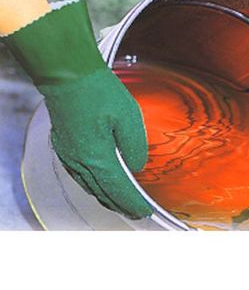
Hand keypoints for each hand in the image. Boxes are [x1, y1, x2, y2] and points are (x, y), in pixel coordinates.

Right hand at [43, 67, 151, 218]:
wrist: (68, 76)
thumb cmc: (100, 93)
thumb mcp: (129, 117)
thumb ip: (135, 146)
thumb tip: (136, 167)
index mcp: (98, 158)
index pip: (118, 190)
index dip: (133, 203)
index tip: (144, 212)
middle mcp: (80, 163)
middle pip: (102, 194)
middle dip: (120, 205)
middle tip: (135, 211)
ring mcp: (68, 156)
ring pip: (89, 186)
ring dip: (106, 197)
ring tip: (120, 202)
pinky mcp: (63, 147)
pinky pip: (79, 175)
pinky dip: (93, 184)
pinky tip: (100, 182)